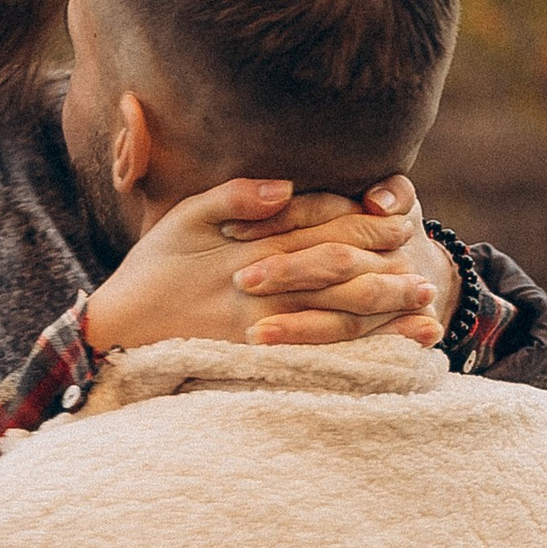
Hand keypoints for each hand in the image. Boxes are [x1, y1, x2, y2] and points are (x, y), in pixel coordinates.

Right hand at [82, 175, 447, 355]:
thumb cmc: (152, 268)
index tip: (399, 216)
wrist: (119, 329)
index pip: (322, 228)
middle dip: (387, 264)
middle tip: (422, 259)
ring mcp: (267, 329)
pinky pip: (326, 355)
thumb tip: (284, 187)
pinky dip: (367, 351)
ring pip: (341, 316)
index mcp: (252, 248)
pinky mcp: (264, 360)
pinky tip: (397, 352)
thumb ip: (234, 198)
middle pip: (341, 271)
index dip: (364, 220)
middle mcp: (266, 289)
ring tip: (427, 309)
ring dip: (388, 311)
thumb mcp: (183, 218)